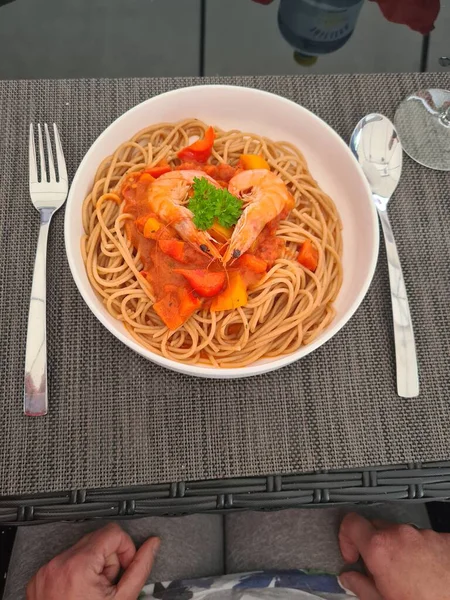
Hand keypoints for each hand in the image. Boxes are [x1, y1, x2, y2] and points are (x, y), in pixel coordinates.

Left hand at [27, 523, 159, 599]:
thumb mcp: (123, 599)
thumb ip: (140, 567)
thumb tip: (152, 544)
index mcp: (79, 565)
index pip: (113, 532)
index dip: (125, 549)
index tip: (123, 568)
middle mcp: (59, 564)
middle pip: (97, 539)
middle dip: (108, 560)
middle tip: (106, 586)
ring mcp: (46, 570)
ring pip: (81, 549)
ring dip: (92, 566)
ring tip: (91, 591)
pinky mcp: (39, 577)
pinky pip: (65, 561)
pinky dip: (75, 572)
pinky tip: (78, 592)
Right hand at [339, 513, 449, 599]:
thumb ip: (360, 586)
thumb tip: (350, 578)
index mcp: (380, 548)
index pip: (351, 523)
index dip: (346, 538)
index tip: (352, 554)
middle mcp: (401, 535)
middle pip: (376, 528)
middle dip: (373, 546)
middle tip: (378, 571)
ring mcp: (424, 535)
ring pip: (401, 534)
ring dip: (399, 549)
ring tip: (408, 576)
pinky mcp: (443, 539)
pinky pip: (425, 539)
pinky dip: (421, 552)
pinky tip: (427, 573)